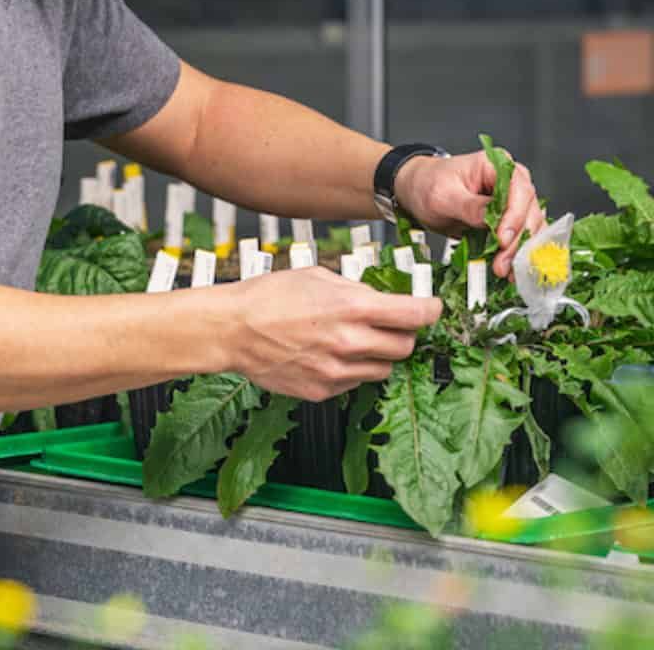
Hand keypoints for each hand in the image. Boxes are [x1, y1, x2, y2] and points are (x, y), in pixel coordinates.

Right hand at [224, 268, 441, 401]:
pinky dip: (352, 369)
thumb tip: (380, 298)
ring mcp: (338, 371)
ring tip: (353, 340)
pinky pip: (355, 382)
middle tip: (390, 324)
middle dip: (403, 334)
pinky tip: (330, 354)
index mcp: (352, 308)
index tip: (433, 308)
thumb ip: (355, 289)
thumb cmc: (267, 298)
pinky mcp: (324, 390)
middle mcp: (350, 342)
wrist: (232, 329)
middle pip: (406, 346)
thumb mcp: (317, 276)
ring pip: (384, 368)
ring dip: (378, 354)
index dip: (431, 310)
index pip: (415, 314)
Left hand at [393, 150, 543, 277]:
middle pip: (528, 212)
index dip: (515, 216)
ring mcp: (511, 202)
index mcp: (496, 166)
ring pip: (528, 228)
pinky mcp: (507, 221)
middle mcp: (510, 183)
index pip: (518, 190)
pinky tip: (508, 268)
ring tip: (503, 269)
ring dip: (518, 251)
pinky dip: (516, 254)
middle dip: (517, 240)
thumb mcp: (442, 194)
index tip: (503, 238)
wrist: (416, 191)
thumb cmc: (427, 184)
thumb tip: (490, 218)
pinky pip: (520, 238)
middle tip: (502, 262)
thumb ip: (468, 206)